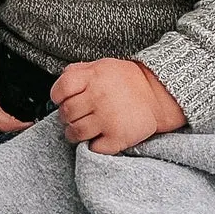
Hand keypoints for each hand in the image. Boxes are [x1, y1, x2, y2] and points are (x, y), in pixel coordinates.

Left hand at [49, 58, 186, 155]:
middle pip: (66, 113)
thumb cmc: (126, 80)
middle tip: (75, 116)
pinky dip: (93, 145)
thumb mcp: (101, 66)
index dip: (57, 97)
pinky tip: (99, 137)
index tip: (62, 100)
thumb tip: (60, 83)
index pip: (61, 89)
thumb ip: (78, 71)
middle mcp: (98, 97)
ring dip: (75, 134)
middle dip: (67, 117)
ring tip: (83, 129)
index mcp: (93, 77)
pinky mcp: (118, 137)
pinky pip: (94, 148)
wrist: (157, 94)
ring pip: (76, 133)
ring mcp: (108, 119)